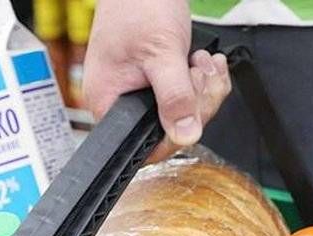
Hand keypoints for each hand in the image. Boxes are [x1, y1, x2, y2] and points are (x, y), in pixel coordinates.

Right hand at [84, 0, 230, 160]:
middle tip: (198, 72)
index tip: (192, 112)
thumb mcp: (162, 54)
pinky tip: (203, 61)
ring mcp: (141, 93)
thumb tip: (184, 135)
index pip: (143, 144)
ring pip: (184, 113)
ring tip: (201, 61)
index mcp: (109, 103)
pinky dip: (204, 80)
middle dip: (197, 102)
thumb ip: (174, 97)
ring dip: (203, 88)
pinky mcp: (159, 83)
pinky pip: (188, 97)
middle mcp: (122, 103)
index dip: (173, 135)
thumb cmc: (137, 6)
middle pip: (170, 129)